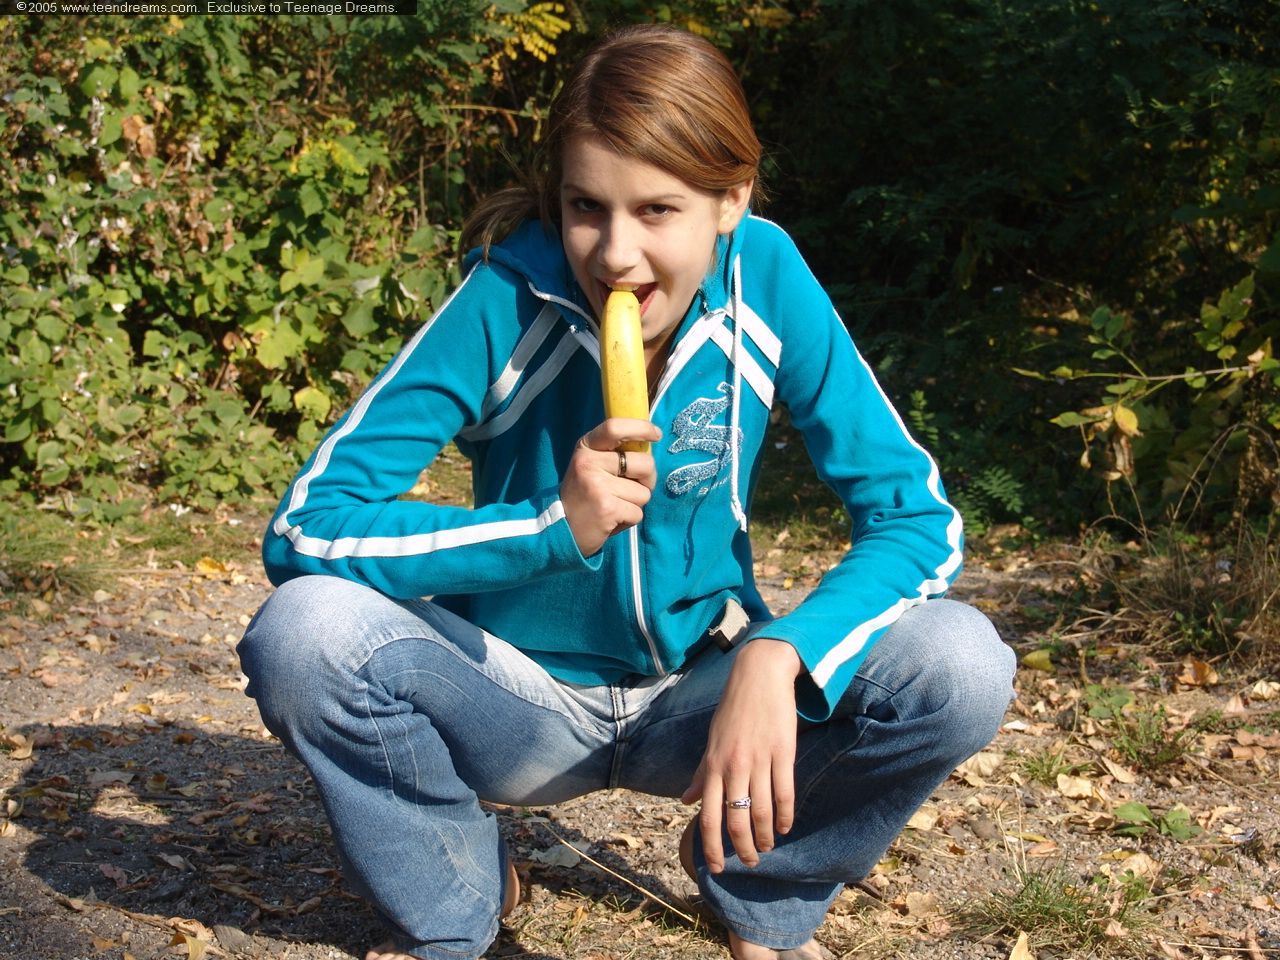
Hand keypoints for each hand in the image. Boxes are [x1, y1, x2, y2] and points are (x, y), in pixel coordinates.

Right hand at [561, 418, 661, 555]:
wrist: (560, 528)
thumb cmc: (583, 495)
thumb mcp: (590, 465)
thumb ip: (613, 453)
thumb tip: (649, 444)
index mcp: (586, 448)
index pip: (614, 427)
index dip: (641, 428)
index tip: (656, 434)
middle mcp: (589, 463)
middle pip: (644, 464)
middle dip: (648, 479)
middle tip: (631, 488)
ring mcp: (598, 485)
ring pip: (644, 493)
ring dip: (634, 503)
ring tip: (614, 505)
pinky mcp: (607, 508)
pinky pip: (638, 513)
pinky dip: (629, 519)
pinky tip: (611, 519)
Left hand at [681, 638, 802, 872]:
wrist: (759, 675)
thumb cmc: (733, 709)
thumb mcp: (711, 740)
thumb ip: (701, 772)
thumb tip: (686, 800)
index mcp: (713, 764)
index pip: (708, 816)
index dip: (711, 847)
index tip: (715, 868)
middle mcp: (733, 765)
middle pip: (736, 820)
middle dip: (741, 849)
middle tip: (748, 862)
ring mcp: (759, 759)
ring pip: (762, 811)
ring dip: (765, 837)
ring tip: (766, 848)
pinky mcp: (783, 752)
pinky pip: (784, 793)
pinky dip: (784, 816)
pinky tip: (784, 828)